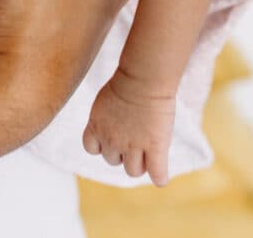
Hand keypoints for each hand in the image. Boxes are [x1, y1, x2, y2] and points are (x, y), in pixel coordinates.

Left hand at [83, 69, 175, 186]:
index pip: (91, 148)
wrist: (143, 77)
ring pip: (133, 170)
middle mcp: (111, 139)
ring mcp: (132, 146)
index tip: (112, 136)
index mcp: (96, 125)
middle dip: (122, 152)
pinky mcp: (154, 147)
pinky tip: (161, 176)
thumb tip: (113, 122)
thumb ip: (105, 116)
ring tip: (149, 151)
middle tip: (136, 137)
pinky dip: (159, 177)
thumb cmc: (128, 80)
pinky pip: (157, 173)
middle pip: (112, 160)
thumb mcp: (106, 98)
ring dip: (140, 163)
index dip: (102, 144)